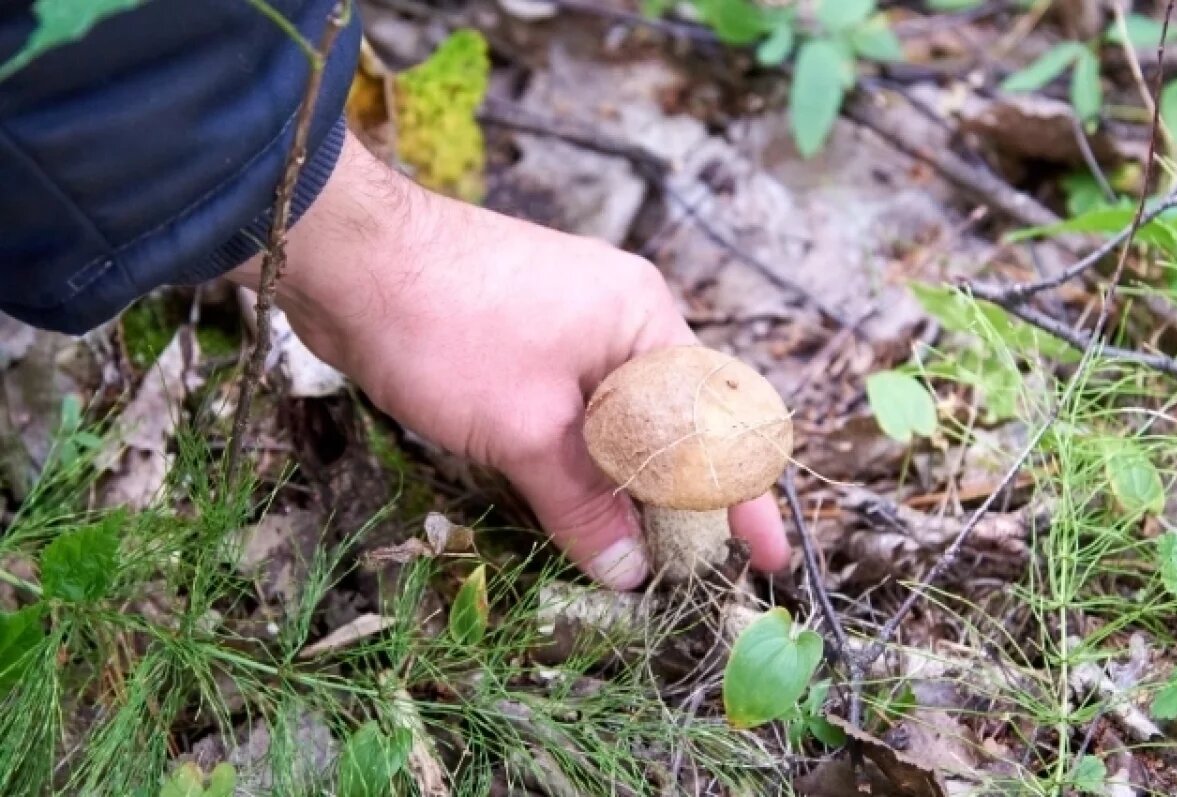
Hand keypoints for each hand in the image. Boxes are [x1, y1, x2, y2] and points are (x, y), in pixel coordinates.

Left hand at [227, 133, 789, 588]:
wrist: (348, 256)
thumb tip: (628, 570)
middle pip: (671, 422)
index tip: (765, 559)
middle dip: (678, 496)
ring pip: (616, 419)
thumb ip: (582, 503)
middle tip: (682, 566)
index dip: (744, 496)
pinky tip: (570, 499)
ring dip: (622, 481)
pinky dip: (578, 456)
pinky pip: (573, 408)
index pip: (717, 420)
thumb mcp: (526, 430)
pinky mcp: (526, 337)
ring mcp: (571, 323)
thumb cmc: (448, 330)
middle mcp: (621, 316)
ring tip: (632, 546)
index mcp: (644, 320)